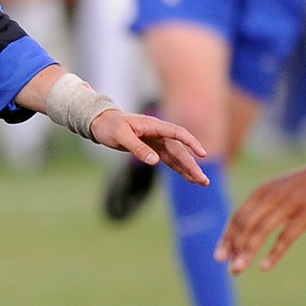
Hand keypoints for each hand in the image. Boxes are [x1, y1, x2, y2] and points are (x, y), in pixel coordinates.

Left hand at [89, 109, 207, 185]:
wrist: (101, 122)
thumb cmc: (110, 126)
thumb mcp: (121, 136)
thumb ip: (137, 148)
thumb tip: (155, 161)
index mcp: (153, 126)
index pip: (177, 133)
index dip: (191, 143)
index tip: (202, 154)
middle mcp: (159, 133)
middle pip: (180, 150)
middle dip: (192, 165)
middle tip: (204, 181)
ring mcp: (157, 142)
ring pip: (177, 157)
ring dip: (188, 169)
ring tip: (201, 182)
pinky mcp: (153, 149)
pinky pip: (168, 160)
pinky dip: (178, 169)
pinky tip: (188, 178)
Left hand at [216, 153, 305, 272]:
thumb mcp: (283, 187)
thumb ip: (268, 202)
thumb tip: (252, 223)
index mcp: (264, 191)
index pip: (238, 217)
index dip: (227, 237)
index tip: (220, 255)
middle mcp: (271, 197)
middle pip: (244, 224)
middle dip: (232, 246)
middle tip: (225, 266)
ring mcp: (289, 205)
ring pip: (260, 231)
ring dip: (246, 252)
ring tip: (237, 269)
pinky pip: (286, 236)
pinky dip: (274, 252)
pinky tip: (265, 266)